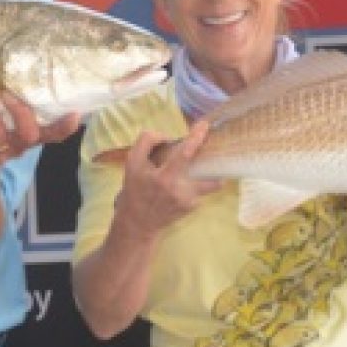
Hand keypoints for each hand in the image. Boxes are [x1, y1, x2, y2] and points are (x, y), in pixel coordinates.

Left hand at [0, 82, 81, 170]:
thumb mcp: (12, 117)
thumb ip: (21, 99)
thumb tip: (28, 62)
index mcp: (33, 135)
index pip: (54, 133)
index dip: (64, 127)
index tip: (75, 114)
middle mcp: (18, 146)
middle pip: (28, 136)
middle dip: (20, 114)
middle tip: (8, 93)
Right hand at [115, 120, 221, 235]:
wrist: (137, 221)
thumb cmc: (134, 189)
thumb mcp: (132, 162)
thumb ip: (146, 142)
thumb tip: (167, 136)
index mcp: (164, 177)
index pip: (185, 154)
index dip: (196, 137)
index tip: (204, 124)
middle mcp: (180, 190)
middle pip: (211, 172)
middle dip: (215, 157)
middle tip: (213, 146)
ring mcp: (189, 201)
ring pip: (213, 183)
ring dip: (212, 172)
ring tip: (205, 164)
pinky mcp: (192, 207)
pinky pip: (201, 189)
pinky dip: (197, 182)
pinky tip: (187, 181)